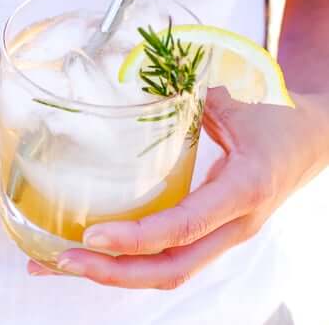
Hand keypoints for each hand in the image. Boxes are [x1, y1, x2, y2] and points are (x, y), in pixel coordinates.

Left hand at [28, 87, 328, 288]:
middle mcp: (233, 226)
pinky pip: (170, 260)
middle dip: (113, 273)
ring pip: (168, 273)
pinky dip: (131, 264)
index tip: (92, 235)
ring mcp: (223, 237)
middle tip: (62, 261)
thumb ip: (194, 102)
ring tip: (64, 264)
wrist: (313, 148)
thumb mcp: (241, 110)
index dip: (138, 237)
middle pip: (170, 269)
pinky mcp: (212, 236)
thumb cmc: (279, 128)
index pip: (185, 226)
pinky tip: (97, 255)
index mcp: (242, 191)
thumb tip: (146, 90)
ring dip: (115, 274)